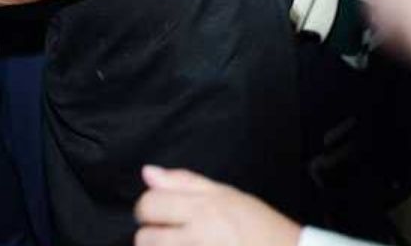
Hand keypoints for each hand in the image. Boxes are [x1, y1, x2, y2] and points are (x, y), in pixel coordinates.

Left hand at [134, 166, 301, 245]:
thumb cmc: (265, 230)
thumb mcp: (229, 195)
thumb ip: (184, 182)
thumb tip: (148, 172)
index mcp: (204, 209)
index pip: (149, 205)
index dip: (149, 209)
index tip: (159, 214)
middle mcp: (200, 236)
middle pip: (145, 238)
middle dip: (152, 237)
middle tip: (172, 237)